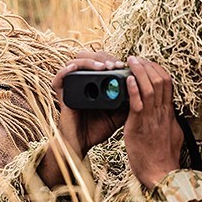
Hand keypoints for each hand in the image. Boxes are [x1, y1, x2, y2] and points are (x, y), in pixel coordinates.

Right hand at [38, 50, 128, 187]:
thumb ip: (127, 102)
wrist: (82, 144)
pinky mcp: (61, 95)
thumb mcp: (118, 114)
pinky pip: (59, 78)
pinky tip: (76, 68)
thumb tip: (142, 88)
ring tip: (102, 67)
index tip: (124, 65)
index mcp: (94, 84)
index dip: (112, 59)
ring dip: (90, 61)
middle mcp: (81, 82)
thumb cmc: (97, 130)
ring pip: (75, 62)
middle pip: (89, 57)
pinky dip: (66, 70)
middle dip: (103, 57)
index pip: (102, 61)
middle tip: (115, 65)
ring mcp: (71, 87)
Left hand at [123, 56, 182, 188]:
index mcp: (169, 114)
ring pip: (150, 88)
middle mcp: (163, 113)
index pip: (167, 84)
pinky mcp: (140, 126)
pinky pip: (138, 104)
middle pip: (160, 80)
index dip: (157, 70)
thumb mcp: (170, 136)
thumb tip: (168, 113)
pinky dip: (133, 90)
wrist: (162, 175)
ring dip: (139, 71)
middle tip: (135, 58)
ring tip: (130, 62)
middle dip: (147, 65)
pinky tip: (127, 80)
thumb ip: (168, 122)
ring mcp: (152, 119)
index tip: (147, 63)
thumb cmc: (162, 159)